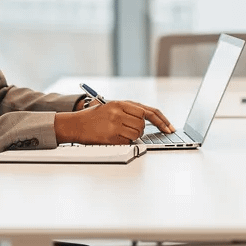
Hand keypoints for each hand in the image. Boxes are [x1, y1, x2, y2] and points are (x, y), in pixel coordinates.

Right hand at [56, 100, 173, 144]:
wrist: (75, 124)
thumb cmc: (95, 117)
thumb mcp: (113, 107)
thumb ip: (131, 110)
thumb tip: (150, 118)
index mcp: (121, 103)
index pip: (149, 112)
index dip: (162, 121)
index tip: (169, 128)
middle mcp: (119, 112)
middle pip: (143, 124)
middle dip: (140, 129)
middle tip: (129, 129)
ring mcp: (115, 125)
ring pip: (137, 134)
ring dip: (132, 136)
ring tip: (119, 132)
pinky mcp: (111, 137)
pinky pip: (128, 142)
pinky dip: (124, 141)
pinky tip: (114, 137)